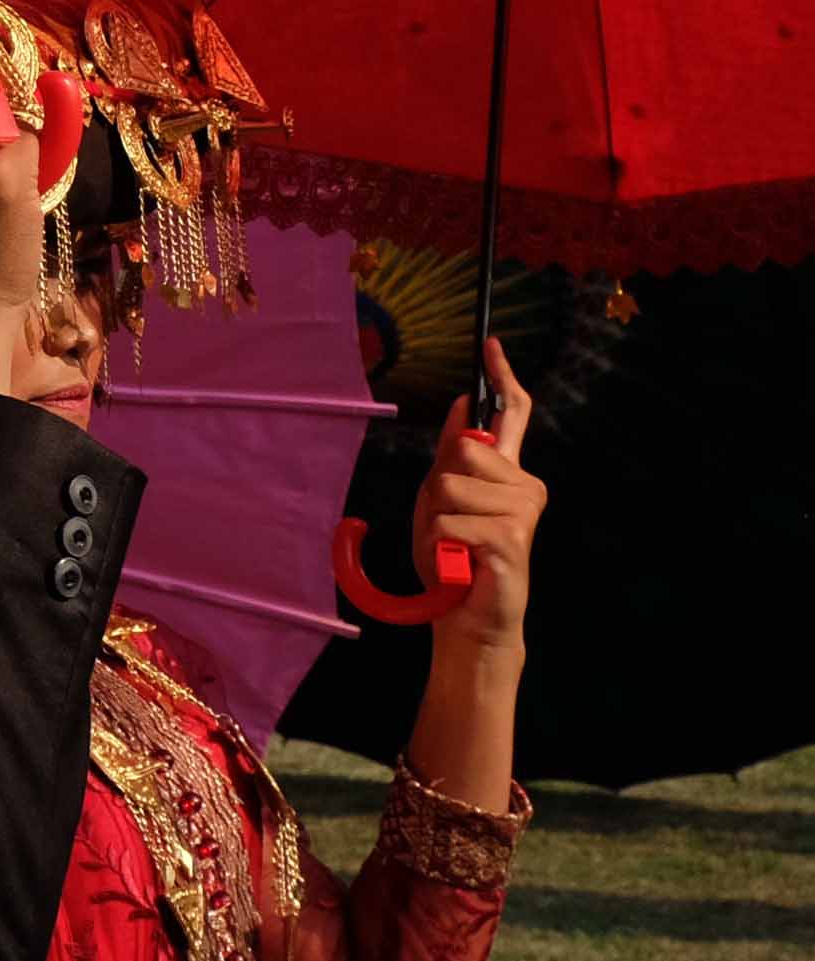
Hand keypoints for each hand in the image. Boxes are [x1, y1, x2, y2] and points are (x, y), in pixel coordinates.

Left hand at [412, 338, 545, 658]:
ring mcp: (524, 511)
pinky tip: (461, 562)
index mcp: (507, 471)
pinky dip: (440, 544)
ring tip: (454, 545)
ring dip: (436, 520)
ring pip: (450, 485)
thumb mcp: (439, 499)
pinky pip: (450, 521)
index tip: (491, 345)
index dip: (501, 377)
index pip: (512, 413)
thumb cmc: (453, 559)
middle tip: (449, 522)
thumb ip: (452, 457)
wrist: (467, 616)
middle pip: (462, 449)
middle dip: (438, 485)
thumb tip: (461, 406)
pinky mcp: (513, 538)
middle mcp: (525, 484)